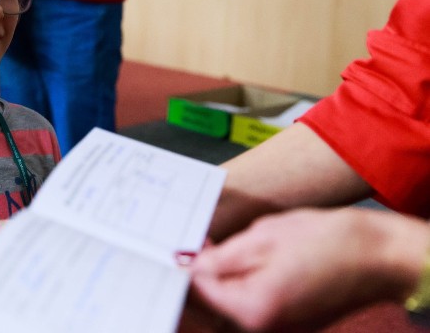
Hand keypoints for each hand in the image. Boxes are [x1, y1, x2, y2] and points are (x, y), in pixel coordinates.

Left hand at [189, 208, 428, 331]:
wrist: (376, 255)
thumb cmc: (324, 240)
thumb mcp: (262, 238)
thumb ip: (221, 257)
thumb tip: (189, 265)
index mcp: (252, 308)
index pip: (200, 291)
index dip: (188, 264)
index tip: (185, 241)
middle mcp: (262, 327)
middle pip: (212, 304)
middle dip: (201, 275)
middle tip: (201, 244)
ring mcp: (277, 327)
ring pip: (230, 305)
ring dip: (220, 280)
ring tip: (225, 248)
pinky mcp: (289, 322)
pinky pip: (251, 306)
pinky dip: (241, 286)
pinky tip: (246, 260)